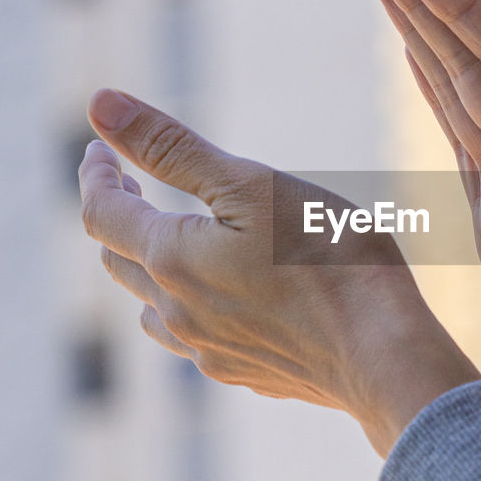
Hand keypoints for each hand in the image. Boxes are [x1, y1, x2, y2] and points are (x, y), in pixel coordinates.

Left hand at [77, 89, 480, 456]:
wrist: (384, 356)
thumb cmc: (329, 258)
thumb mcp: (252, 183)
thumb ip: (172, 147)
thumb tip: (98, 104)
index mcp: (172, 259)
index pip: (100, 212)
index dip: (95, 174)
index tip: (102, 150)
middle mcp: (178, 313)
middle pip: (119, 262)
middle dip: (118, 217)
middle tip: (133, 185)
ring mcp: (210, 352)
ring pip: (152, 310)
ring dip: (148, 271)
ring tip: (171, 245)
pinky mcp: (245, 376)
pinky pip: (195, 343)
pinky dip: (188, 311)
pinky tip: (222, 302)